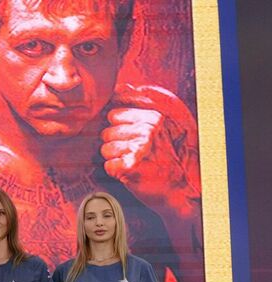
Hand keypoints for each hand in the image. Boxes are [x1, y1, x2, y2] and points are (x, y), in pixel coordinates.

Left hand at [101, 84, 200, 217]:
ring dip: (114, 157)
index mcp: (154, 116)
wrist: (181, 189)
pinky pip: (107, 165)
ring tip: (133, 161)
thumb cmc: (172, 156)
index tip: (130, 135)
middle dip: (114, 142)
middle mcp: (147, 129)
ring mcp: (139, 148)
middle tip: (133, 152)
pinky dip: (115, 171)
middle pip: (106, 130)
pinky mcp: (130, 167)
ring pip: (104, 148)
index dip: (118, 126)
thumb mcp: (169, 122)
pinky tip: (130, 171)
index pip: (114, 113)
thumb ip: (147, 102)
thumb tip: (122, 88)